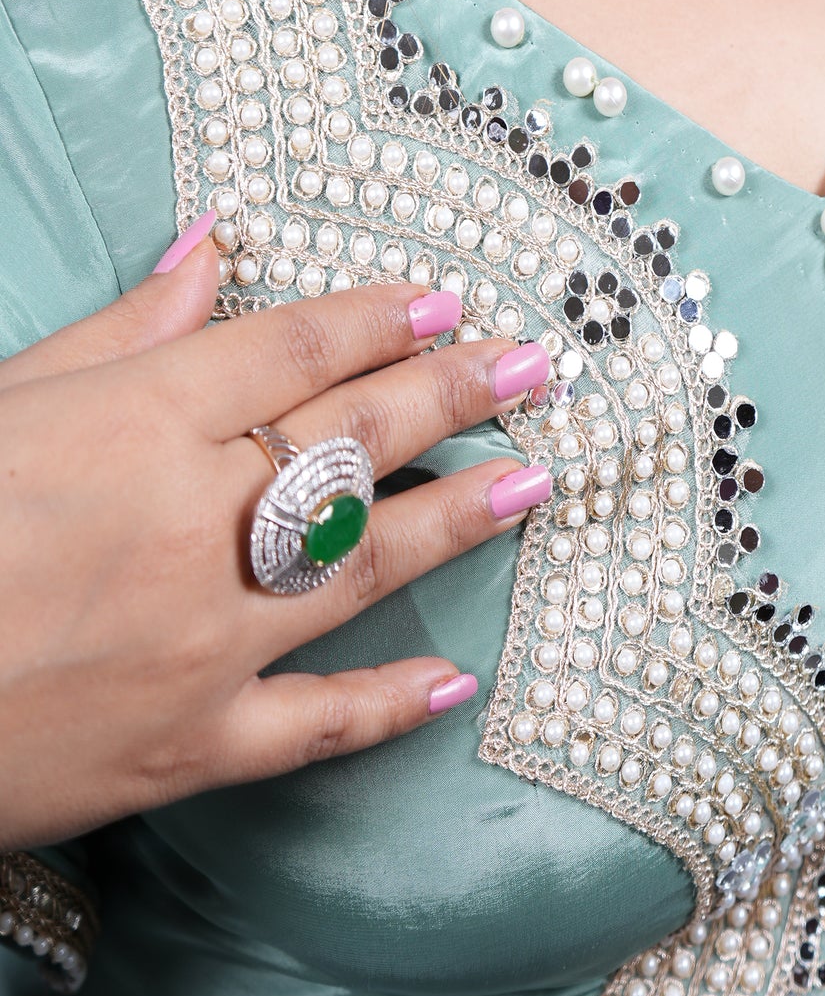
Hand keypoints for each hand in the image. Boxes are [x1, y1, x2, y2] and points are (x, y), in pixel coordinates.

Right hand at [0, 220, 553, 847]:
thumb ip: (115, 336)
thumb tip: (211, 247)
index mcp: (131, 428)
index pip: (290, 354)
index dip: (379, 321)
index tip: (448, 303)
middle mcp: (189, 526)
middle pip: (352, 442)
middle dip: (455, 394)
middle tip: (538, 367)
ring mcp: (201, 642)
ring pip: (363, 566)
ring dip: (458, 519)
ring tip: (533, 482)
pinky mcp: (189, 748)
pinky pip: (316, 724)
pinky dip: (388, 703)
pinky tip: (453, 683)